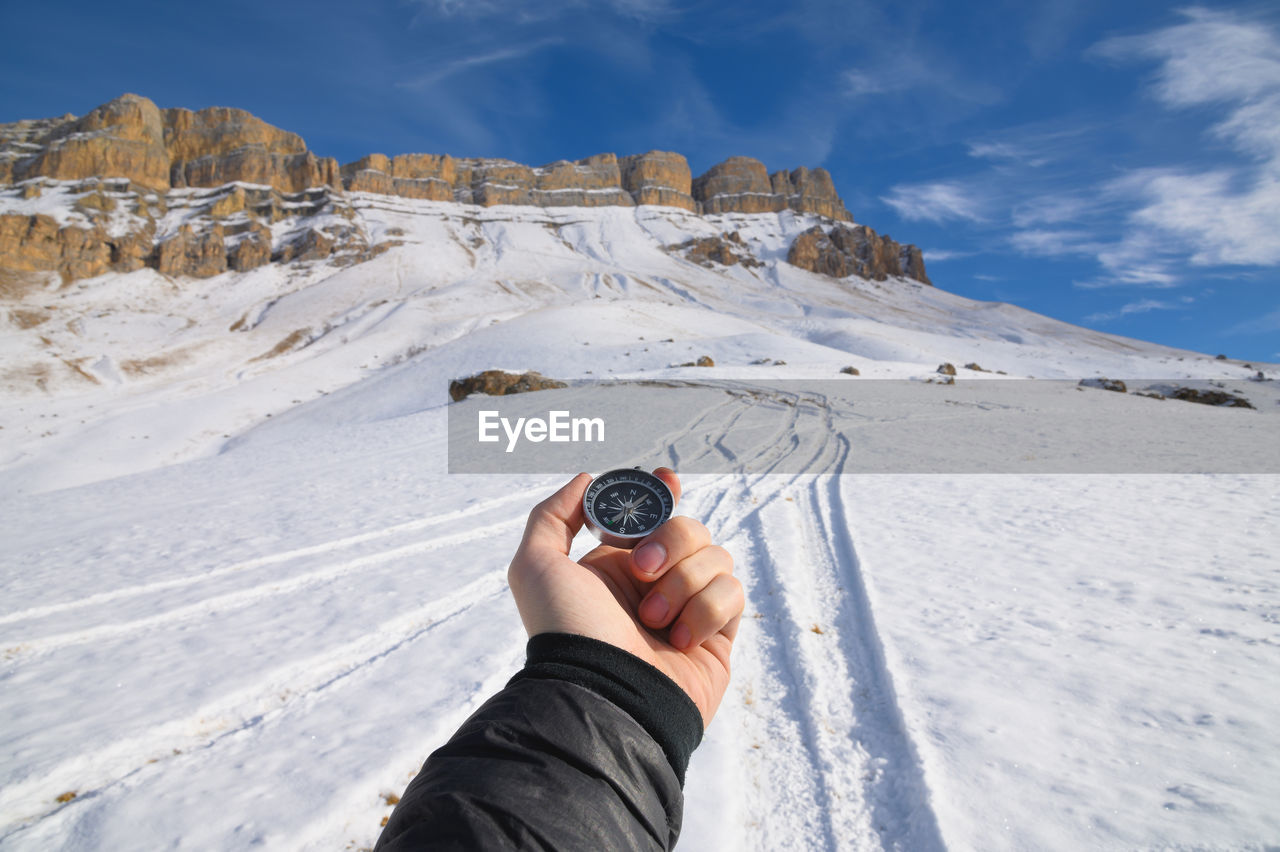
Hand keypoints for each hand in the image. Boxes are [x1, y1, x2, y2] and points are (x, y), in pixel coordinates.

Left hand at [507, 469, 742, 728]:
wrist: (604, 695)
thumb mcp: (536, 566)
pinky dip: (706, 610)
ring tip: (654, 621)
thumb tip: (588, 481)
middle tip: (643, 572)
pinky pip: (732, 592)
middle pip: (691, 527)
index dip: (664, 493)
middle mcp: (656, 584)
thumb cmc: (566, 631)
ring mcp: (690, 608)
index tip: (666, 480)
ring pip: (716, 557)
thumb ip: (552, 515)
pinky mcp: (719, 635)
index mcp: (619, 566)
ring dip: (683, 583)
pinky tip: (680, 640)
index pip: (655, 516)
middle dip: (670, 542)